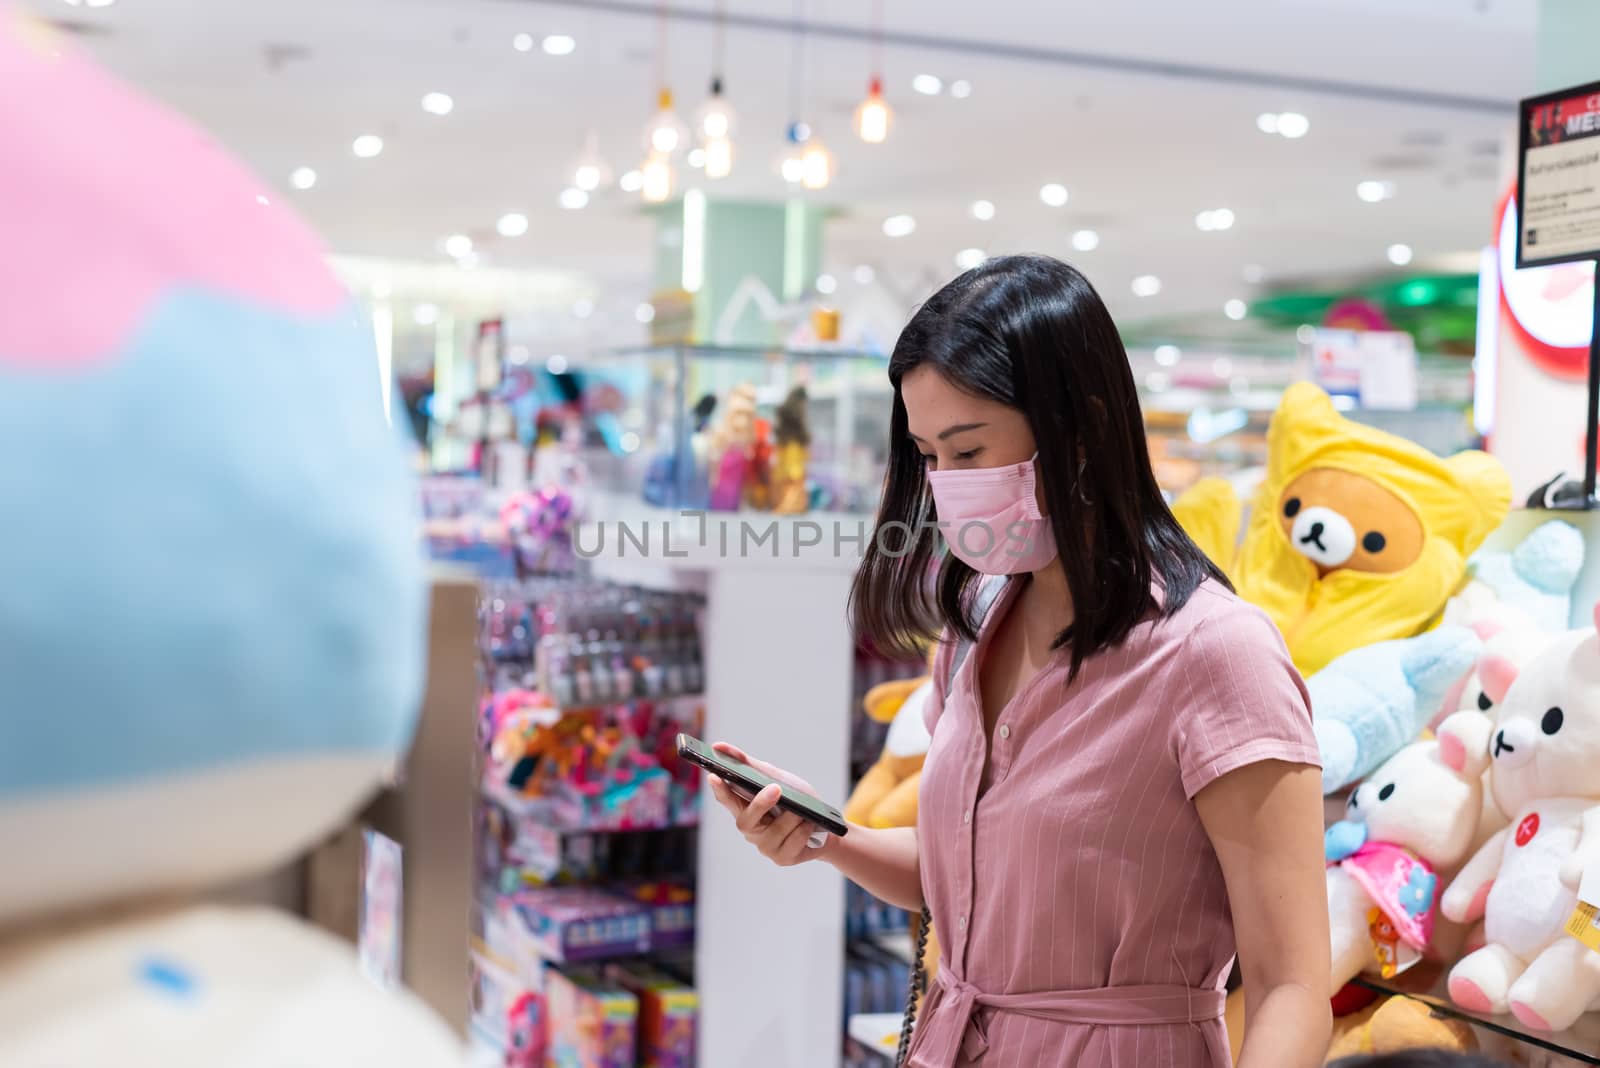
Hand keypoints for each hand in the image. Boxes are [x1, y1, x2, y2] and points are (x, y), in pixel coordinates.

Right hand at [706, 742, 828, 866]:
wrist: (824, 825)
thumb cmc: (795, 799)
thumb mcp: (775, 777)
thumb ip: (749, 764)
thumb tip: (718, 747)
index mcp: (745, 808)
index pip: (726, 799)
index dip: (719, 789)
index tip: (713, 776)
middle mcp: (751, 830)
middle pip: (746, 820)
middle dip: (762, 803)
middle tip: (776, 788)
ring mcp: (764, 846)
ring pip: (775, 831)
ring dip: (793, 817)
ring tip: (803, 811)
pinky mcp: (782, 858)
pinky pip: (792, 842)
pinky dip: (804, 829)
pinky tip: (809, 825)